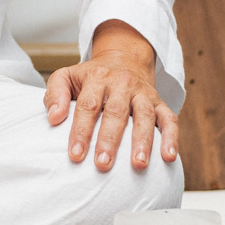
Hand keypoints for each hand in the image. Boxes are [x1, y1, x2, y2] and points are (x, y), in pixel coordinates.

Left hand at [44, 19, 178, 172]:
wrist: (123, 60)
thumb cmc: (90, 78)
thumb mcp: (66, 77)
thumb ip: (55, 94)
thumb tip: (53, 118)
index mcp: (97, 78)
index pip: (88, 106)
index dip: (81, 131)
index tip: (75, 155)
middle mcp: (121, 84)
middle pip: (115, 112)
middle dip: (109, 140)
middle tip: (103, 164)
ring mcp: (143, 93)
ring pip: (145, 116)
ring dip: (143, 141)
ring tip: (138, 164)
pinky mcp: (160, 102)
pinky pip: (169, 119)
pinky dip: (172, 137)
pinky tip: (169, 157)